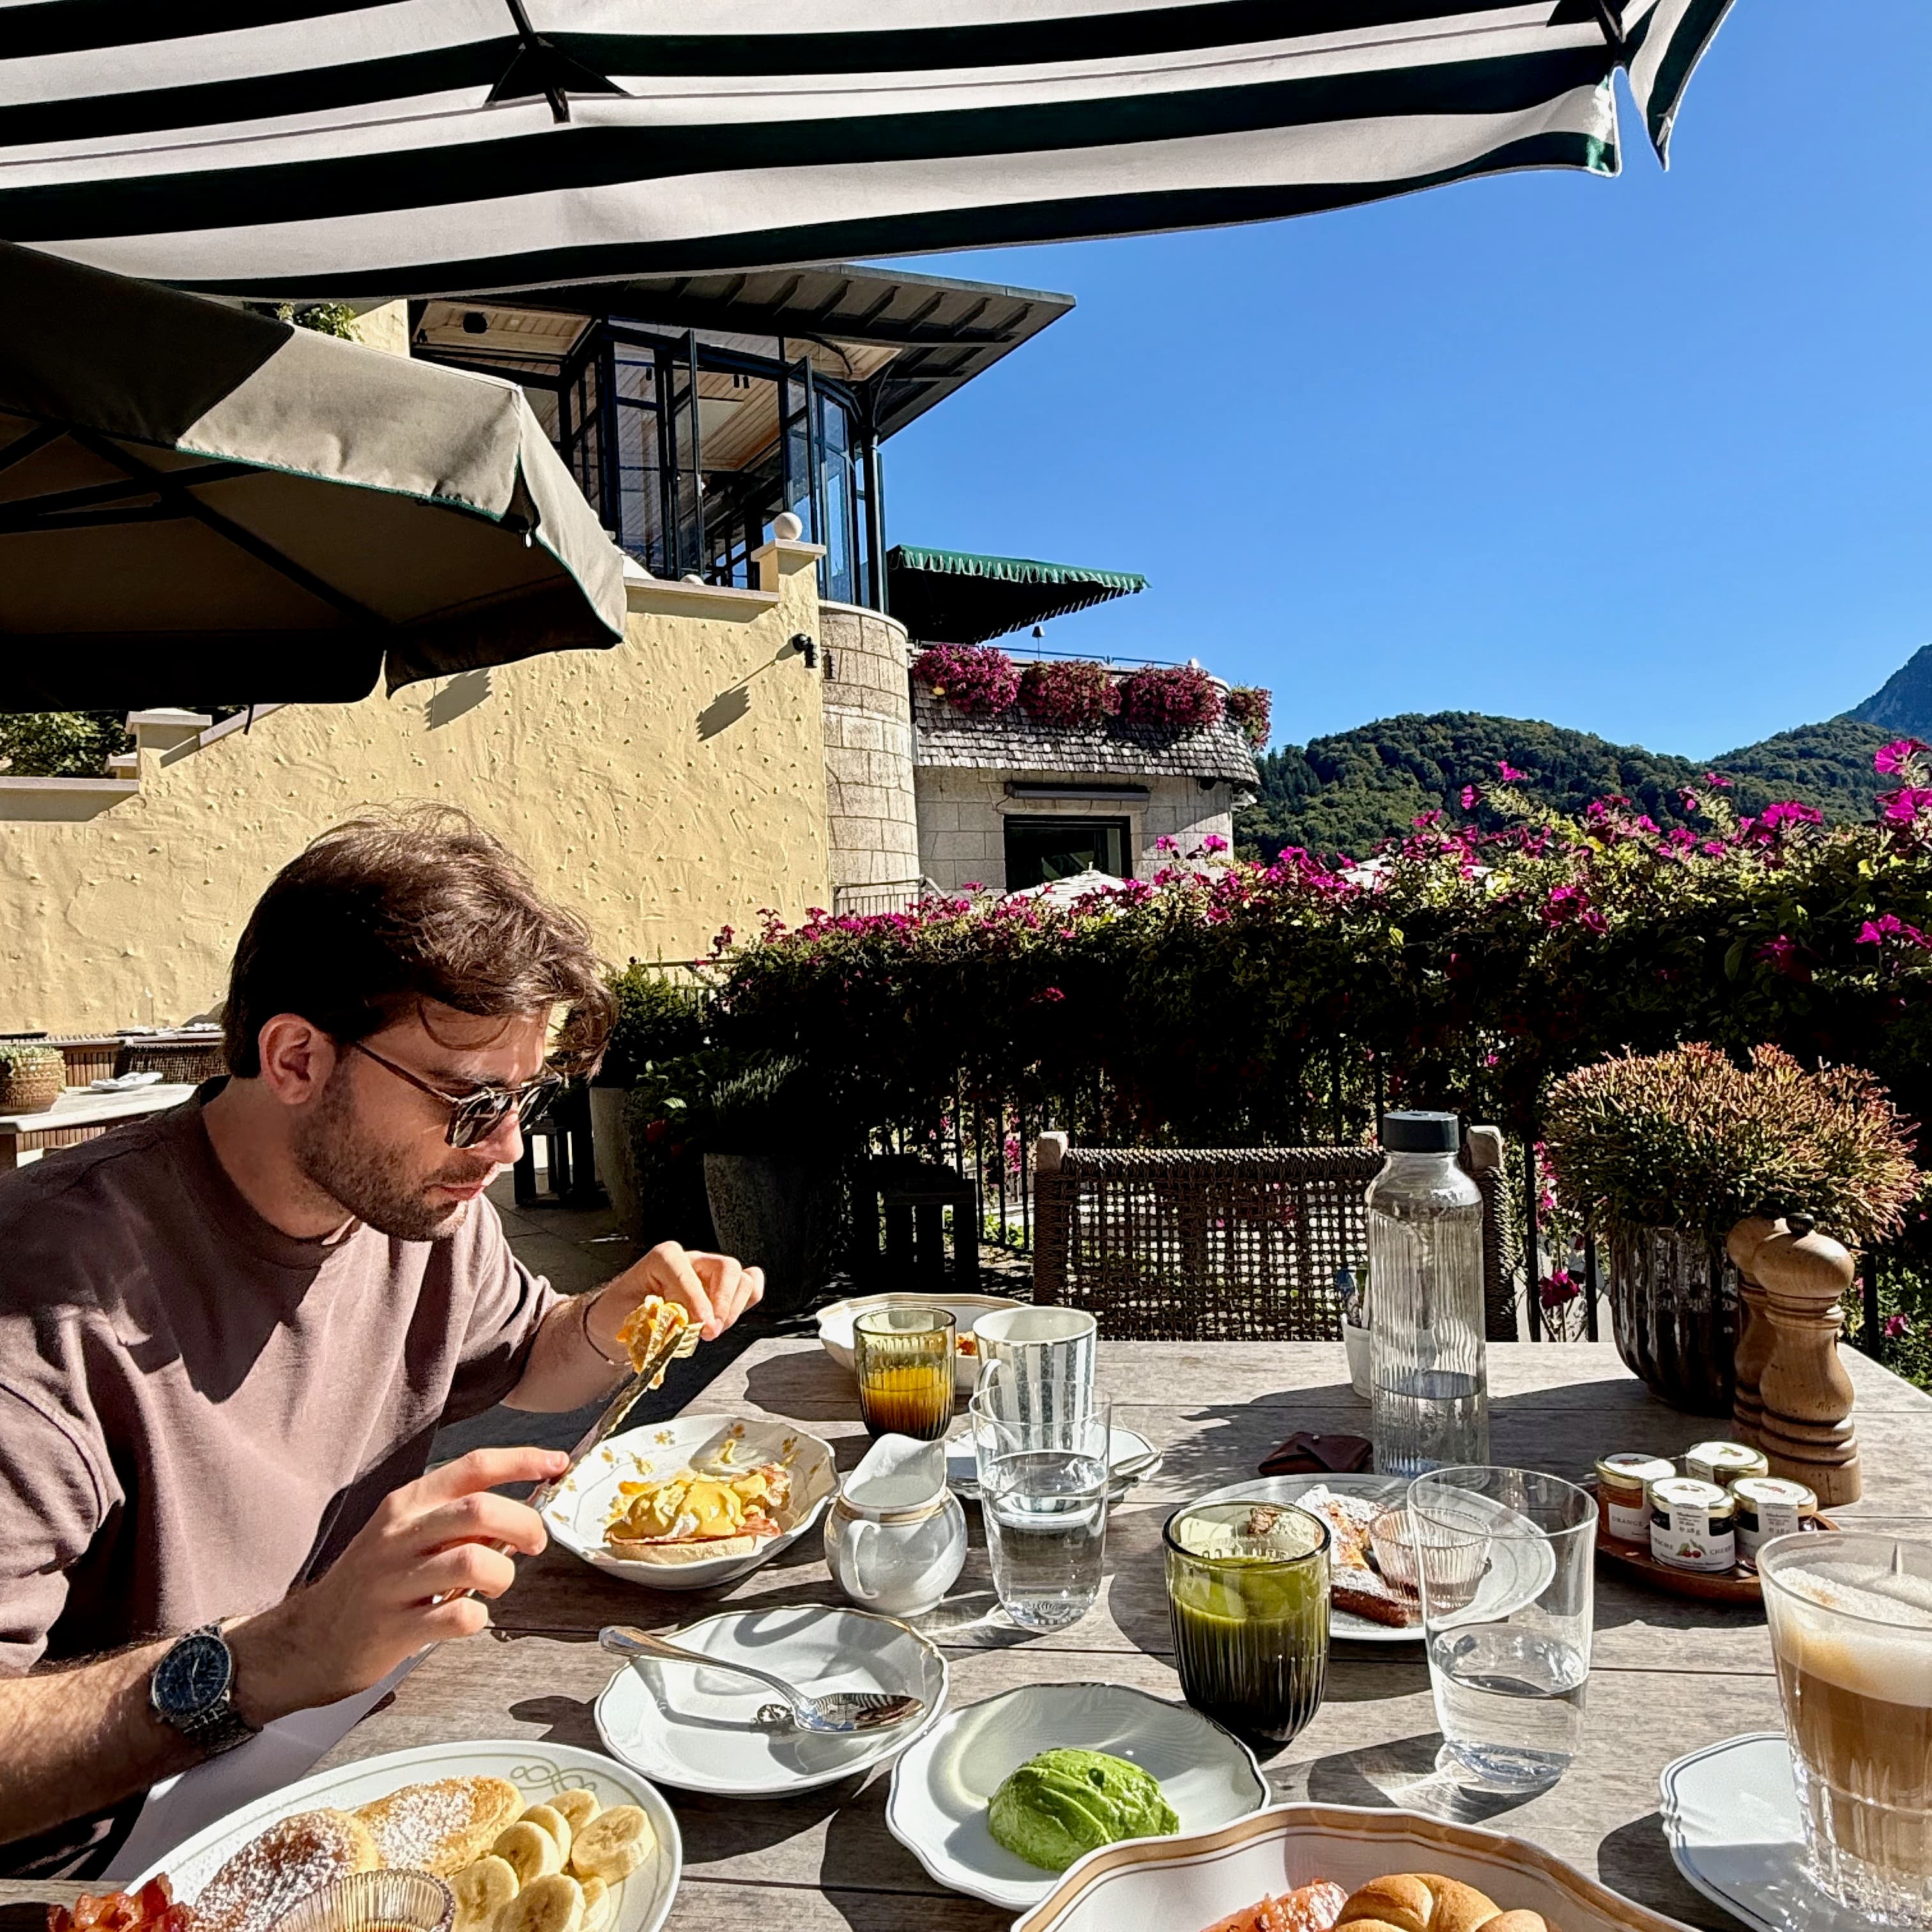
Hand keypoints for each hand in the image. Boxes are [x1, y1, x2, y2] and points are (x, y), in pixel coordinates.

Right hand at [228, 1446, 565, 1718]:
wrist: (305, 1641)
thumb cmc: (370, 1585)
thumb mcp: (406, 1538)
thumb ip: (457, 1523)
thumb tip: (520, 1513)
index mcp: (406, 1506)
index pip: (472, 1467)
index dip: (522, 1460)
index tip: (556, 1464)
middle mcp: (398, 1537)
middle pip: (479, 1509)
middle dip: (524, 1523)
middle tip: (535, 1543)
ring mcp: (392, 1583)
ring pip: (472, 1559)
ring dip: (502, 1573)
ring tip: (494, 1586)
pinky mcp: (392, 1629)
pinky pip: (456, 1616)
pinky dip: (477, 1616)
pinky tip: (469, 1616)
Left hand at [592, 1241, 764, 1348]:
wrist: (619, 1322)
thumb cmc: (620, 1316)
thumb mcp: (628, 1318)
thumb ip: (657, 1320)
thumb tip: (688, 1326)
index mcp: (662, 1259)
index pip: (686, 1270)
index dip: (696, 1299)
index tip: (701, 1325)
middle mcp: (690, 1261)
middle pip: (725, 1268)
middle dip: (723, 1303)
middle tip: (709, 1332)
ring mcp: (708, 1273)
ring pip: (742, 1278)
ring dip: (732, 1310)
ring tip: (710, 1330)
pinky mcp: (721, 1289)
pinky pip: (749, 1286)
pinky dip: (745, 1303)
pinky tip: (725, 1320)